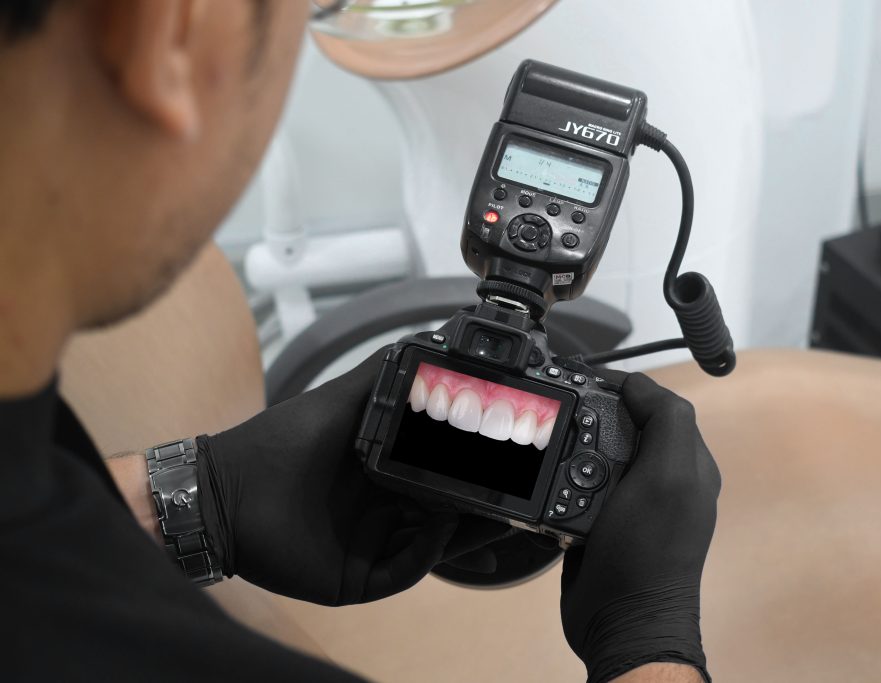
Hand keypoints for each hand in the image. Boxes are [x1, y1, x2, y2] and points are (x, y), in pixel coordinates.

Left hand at [196, 349, 507, 605]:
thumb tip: (428, 338)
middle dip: (481, 505)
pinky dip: (427, 553)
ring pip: (432, 545)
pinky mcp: (357, 577)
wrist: (224, 493)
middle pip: (445, 513)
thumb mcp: (339, 401)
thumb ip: (382, 375)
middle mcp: (381, 510)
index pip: (439, 474)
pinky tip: (441, 530)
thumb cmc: (277, 446)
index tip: (505, 454)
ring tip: (498, 514)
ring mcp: (370, 546)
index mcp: (383, 473)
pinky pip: (404, 570)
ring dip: (465, 531)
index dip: (472, 468)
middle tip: (517, 492)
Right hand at [560, 372, 719, 682]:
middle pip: (622, 427)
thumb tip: (638, 385)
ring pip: (595, 455)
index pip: (658, 405)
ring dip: (571, 449)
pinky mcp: (598, 523)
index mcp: (688, 464)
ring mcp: (629, 503)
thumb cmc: (651, 551)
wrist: (621, 621)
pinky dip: (558, 479)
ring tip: (550, 447)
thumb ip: (667, 421)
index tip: (585, 380)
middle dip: (592, 416)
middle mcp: (661, 480)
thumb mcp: (669, 476)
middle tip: (562, 413)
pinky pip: (575, 486)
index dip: (625, 388)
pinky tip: (545, 479)